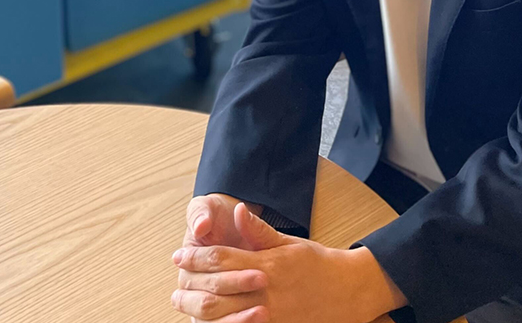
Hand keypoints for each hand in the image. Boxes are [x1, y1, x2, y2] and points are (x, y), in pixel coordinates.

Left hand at [172, 202, 392, 322]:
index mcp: (266, 264)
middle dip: (191, 284)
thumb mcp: (289, 242)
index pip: (221, 259)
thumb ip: (259, 231)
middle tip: (176, 282)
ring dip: (197, 308)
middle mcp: (264, 290)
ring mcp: (268, 314)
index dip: (196, 257)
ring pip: (222, 315)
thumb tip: (237, 210)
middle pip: (215, 290)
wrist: (345, 291)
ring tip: (183, 301)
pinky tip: (207, 318)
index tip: (179, 255)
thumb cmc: (316, 264)